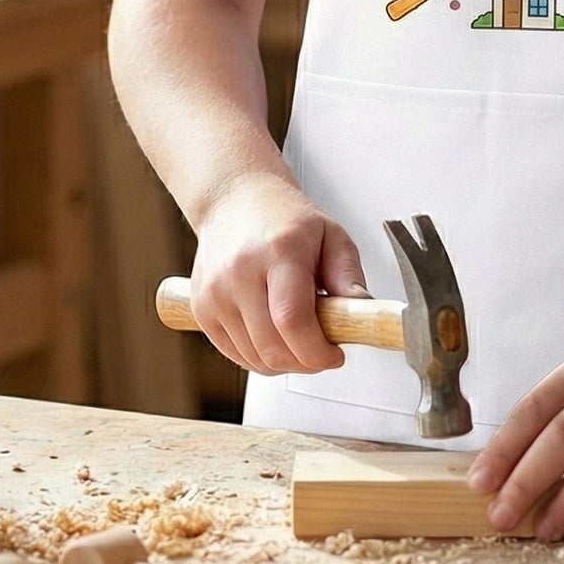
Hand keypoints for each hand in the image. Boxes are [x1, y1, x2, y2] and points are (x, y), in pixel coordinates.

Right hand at [189, 172, 368, 375]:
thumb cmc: (285, 218)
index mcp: (279, 251)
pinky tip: (274, 335)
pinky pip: (236, 356)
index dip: (317, 351)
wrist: (235, 200)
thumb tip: (361, 313)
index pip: (293, 319)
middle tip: (322, 349)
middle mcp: (240, 272)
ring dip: (284, 362)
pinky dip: (260, 358)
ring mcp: (215, 293)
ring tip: (298, 336)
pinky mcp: (201, 309)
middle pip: (273, 348)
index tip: (334, 354)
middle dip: (306, 362)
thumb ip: (348, 276)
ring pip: (255, 359)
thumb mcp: (331, 235)